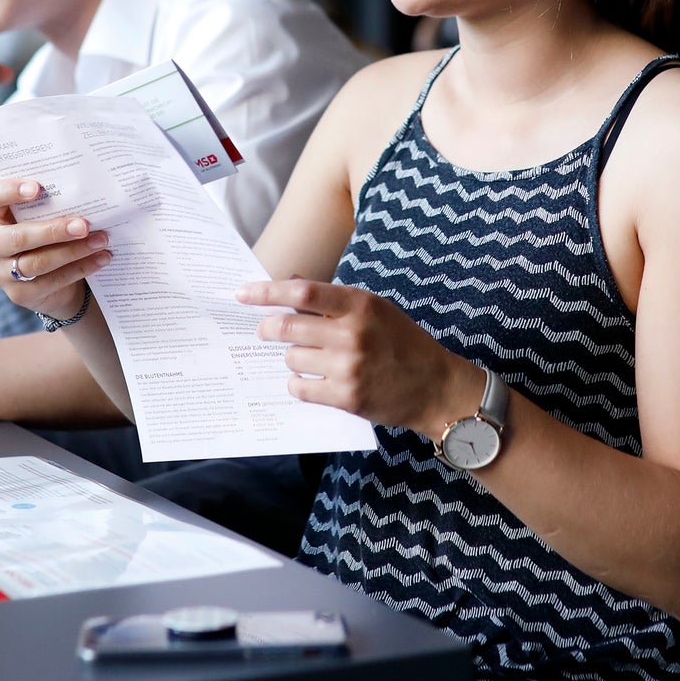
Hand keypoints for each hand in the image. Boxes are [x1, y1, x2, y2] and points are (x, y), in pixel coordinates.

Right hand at [0, 179, 110, 320]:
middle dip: (54, 230)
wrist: (49, 281)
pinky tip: (101, 258)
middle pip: (18, 236)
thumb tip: (85, 192)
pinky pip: (53, 280)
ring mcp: (2, 273)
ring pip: (38, 262)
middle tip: (84, 225)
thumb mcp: (42, 218)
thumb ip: (50, 205)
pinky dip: (81, 268)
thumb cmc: (46, 236)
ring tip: (101, 240)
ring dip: (74, 251)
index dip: (9, 190)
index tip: (37, 187)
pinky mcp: (20, 294)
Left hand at [239, 278, 476, 437]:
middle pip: (288, 327)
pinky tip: (313, 381)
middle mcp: (352, 334)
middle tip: (264, 330)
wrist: (436, 387)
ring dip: (292, 359)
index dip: (267, 292)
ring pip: (291, 359)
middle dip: (268, 329)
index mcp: (360, 305)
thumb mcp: (375, 310)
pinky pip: (300, 388)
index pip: (302, 293)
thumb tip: (288, 283)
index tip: (243, 294)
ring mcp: (349, 368)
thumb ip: (333, 298)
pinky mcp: (347, 397)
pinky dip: (299, 384)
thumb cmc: (403, 343)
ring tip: (311, 360)